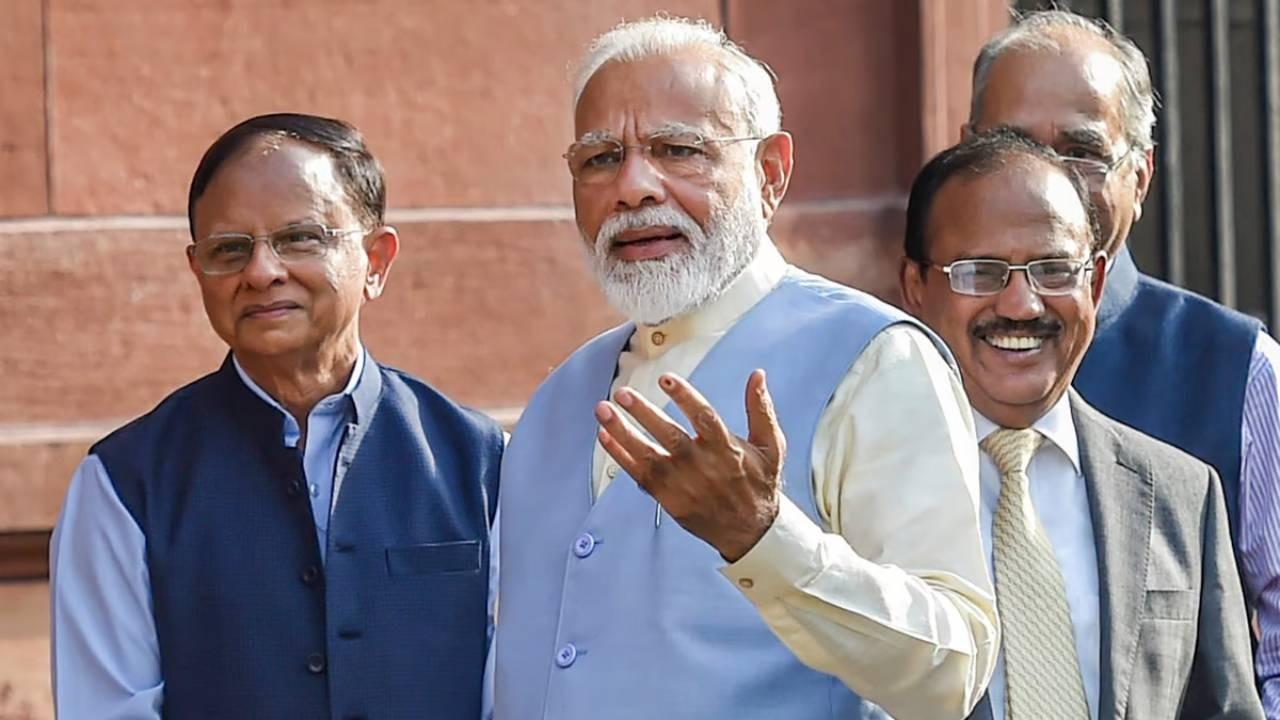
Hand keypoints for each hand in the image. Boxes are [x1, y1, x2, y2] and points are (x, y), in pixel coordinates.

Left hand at [594, 370, 785, 561]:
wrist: (749, 531)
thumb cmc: (758, 484)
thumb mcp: (771, 446)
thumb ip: (761, 409)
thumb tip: (757, 376)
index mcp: (727, 449)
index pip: (703, 417)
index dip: (685, 397)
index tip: (667, 379)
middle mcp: (702, 465)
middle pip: (668, 435)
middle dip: (644, 413)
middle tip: (623, 394)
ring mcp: (682, 483)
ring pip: (647, 455)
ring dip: (622, 432)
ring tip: (603, 411)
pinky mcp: (668, 498)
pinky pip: (639, 475)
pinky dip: (620, 456)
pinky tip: (605, 436)